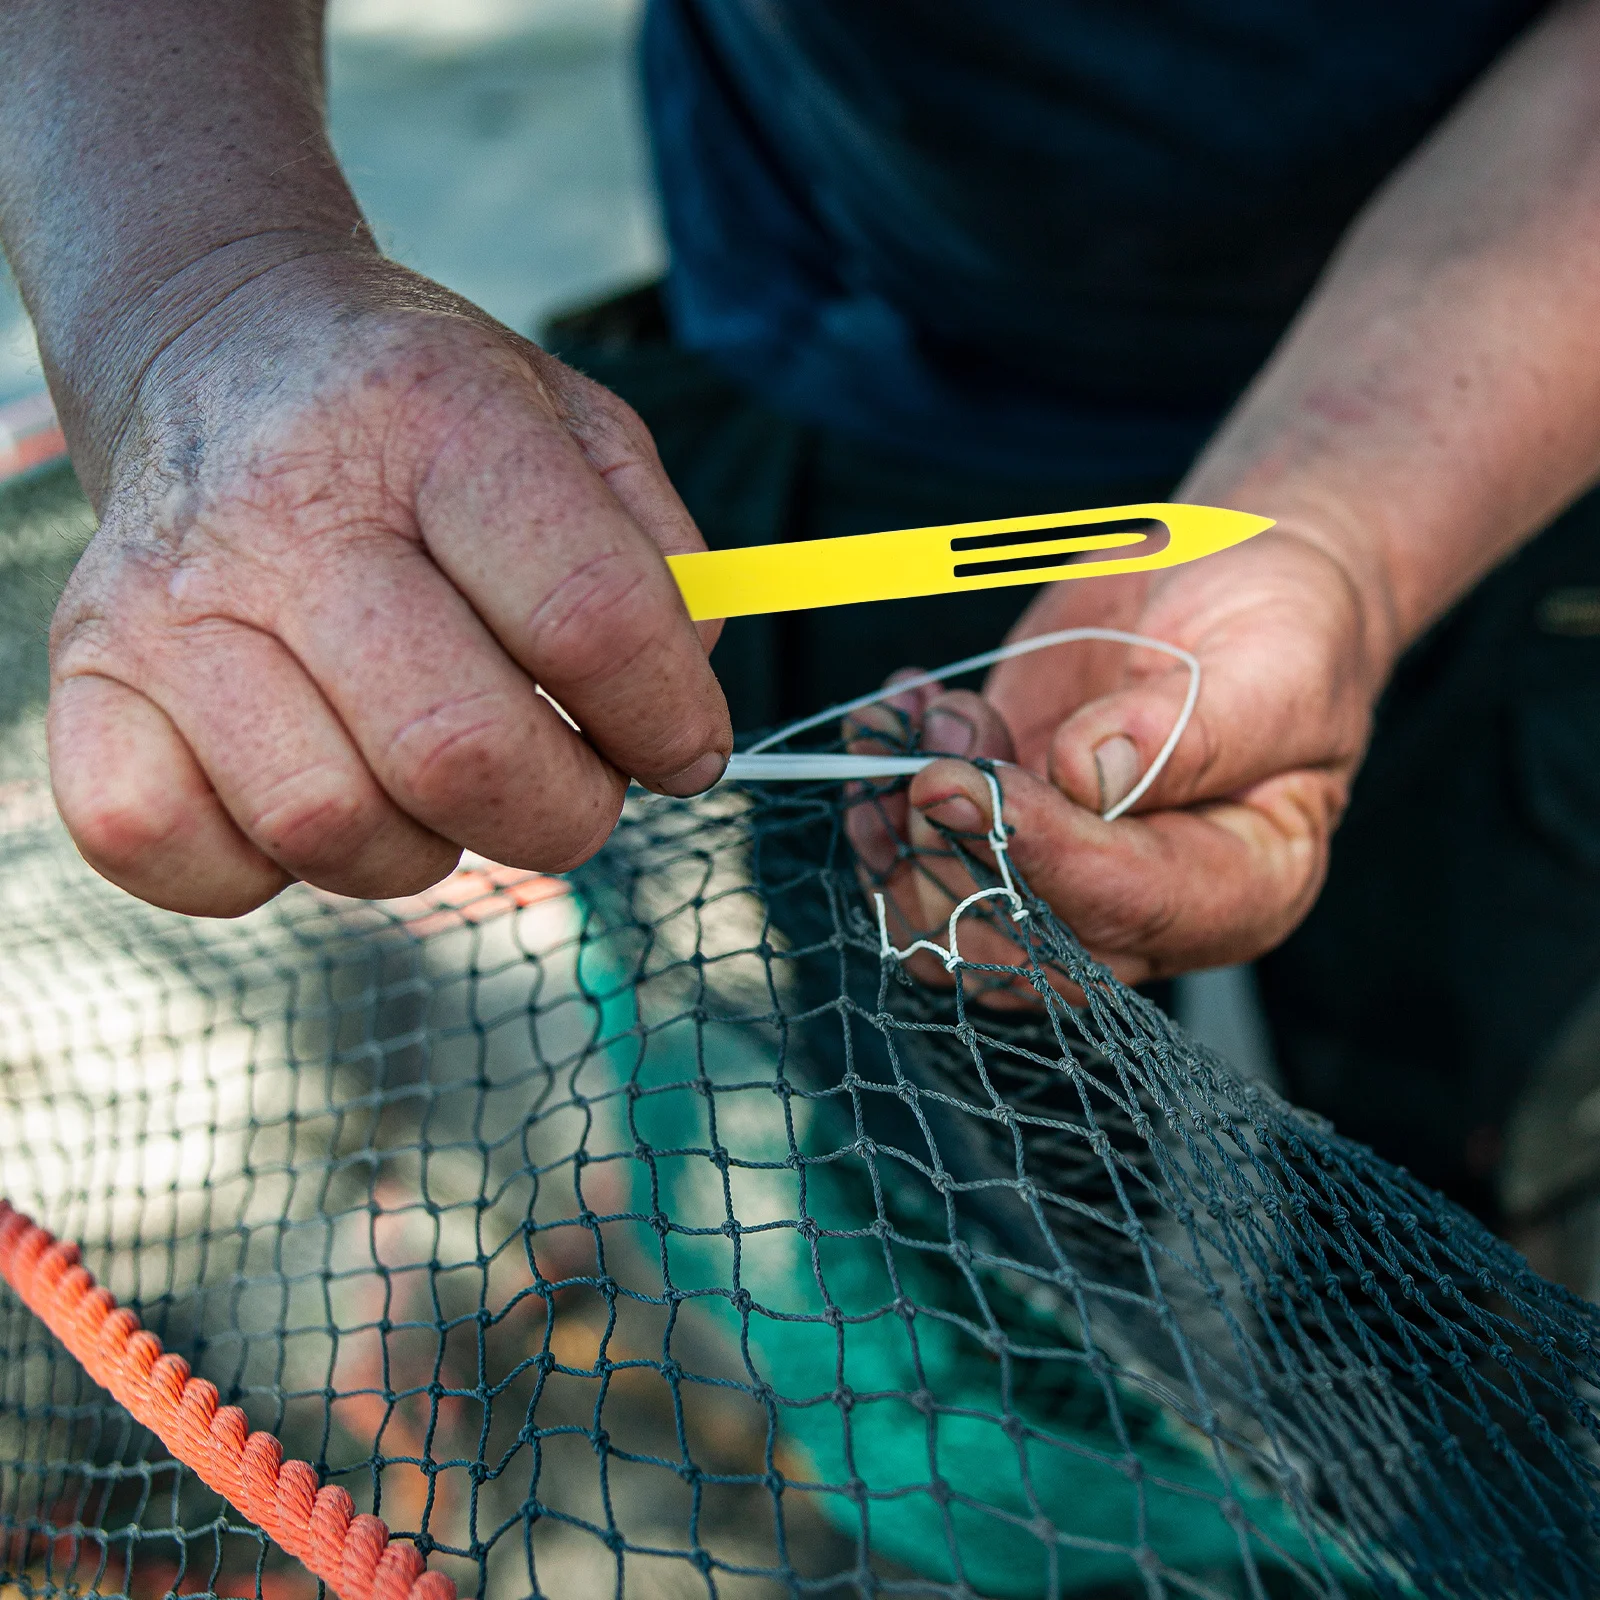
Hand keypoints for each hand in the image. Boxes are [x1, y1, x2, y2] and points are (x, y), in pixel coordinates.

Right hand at [48, 252, 730, 915]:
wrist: (221, 351)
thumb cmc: (423, 420)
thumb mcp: (576, 423)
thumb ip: (663, 557)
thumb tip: (682, 702)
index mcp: (437, 422)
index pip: (589, 619)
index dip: (669, 720)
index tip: (685, 748)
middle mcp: (287, 507)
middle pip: (462, 752)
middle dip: (565, 813)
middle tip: (576, 788)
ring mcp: (169, 600)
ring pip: (331, 826)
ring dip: (427, 844)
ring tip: (436, 776)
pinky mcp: (89, 680)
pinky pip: (173, 853)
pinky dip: (265, 870)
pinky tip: (316, 788)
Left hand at [847, 523, 1392, 985]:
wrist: (1239, 573)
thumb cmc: (1285, 626)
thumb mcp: (1273, 667)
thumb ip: (1194, 731)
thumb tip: (1091, 774)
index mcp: (1243, 889)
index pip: (1125, 909)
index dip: (1037, 856)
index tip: (966, 784)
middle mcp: (1146, 908)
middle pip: (1019, 949)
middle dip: (950, 855)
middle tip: (931, 754)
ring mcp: (1061, 872)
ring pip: (946, 917)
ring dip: (898, 827)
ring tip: (911, 719)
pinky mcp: (1000, 830)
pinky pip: (916, 856)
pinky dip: (880, 795)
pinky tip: (894, 716)